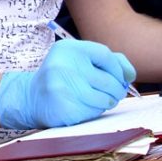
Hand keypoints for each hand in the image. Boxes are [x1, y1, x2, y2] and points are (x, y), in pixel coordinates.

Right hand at [0, 39, 135, 130]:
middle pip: (109, 80)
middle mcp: (63, 66)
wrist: (31, 97)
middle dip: (117, 89)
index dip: (118, 68)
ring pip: (104, 99)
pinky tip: (84, 107)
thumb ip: (107, 61)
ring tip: (97, 99)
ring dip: (107, 102)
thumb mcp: (78, 60)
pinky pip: (94, 112)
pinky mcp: (65, 109)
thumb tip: (130, 75)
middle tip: (115, 93)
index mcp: (68, 49)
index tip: (122, 77)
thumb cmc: (62, 77)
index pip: (105, 55)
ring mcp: (63, 89)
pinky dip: (95, 111)